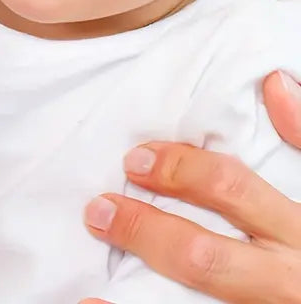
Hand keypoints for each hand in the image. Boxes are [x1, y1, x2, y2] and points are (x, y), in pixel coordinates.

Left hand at [80, 71, 300, 303]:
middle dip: (145, 231)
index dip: (180, 172)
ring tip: (88, 284)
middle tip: (99, 209)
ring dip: (133, 295)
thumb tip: (275, 83)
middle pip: (203, 256)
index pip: (231, 191)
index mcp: (299, 232)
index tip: (134, 160)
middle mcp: (285, 281)